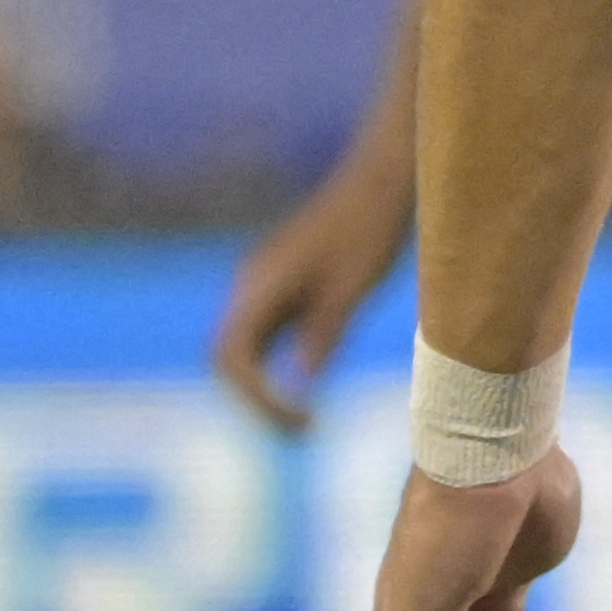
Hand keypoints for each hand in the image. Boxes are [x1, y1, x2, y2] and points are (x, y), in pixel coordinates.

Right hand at [211, 154, 410, 431]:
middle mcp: (252, 284)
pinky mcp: (285, 282)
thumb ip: (324, 333)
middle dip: (255, 401)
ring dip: (264, 386)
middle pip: (229, 359)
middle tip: (300, 431)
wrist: (382, 179)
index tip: (302, 421)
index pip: (232, 360)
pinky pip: (268, 334)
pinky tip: (313, 383)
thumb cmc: (371, 228)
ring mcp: (266, 282)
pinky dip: (278, 366)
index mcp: (260, 284)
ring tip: (305, 420)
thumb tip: (304, 379)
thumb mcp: (352, 288)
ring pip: (246, 348)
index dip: (257, 400)